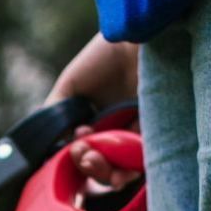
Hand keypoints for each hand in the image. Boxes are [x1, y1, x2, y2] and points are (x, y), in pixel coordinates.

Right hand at [47, 33, 139, 188]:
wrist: (138, 37)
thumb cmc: (104, 56)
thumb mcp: (70, 87)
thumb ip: (56, 116)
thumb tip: (51, 148)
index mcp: (96, 125)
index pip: (86, 157)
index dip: (77, 161)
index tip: (74, 148)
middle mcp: (117, 133)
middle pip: (104, 169)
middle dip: (89, 168)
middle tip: (83, 154)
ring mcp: (139, 136)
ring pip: (123, 171)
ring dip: (106, 173)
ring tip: (94, 158)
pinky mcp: (159, 135)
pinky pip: (144, 161)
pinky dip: (129, 165)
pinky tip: (116, 153)